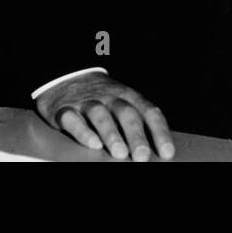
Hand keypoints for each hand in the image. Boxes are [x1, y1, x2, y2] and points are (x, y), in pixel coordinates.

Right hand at [35, 74, 174, 160]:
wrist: (65, 76)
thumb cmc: (102, 99)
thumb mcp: (122, 103)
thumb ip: (137, 123)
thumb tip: (157, 152)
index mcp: (128, 96)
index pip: (149, 111)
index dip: (159, 132)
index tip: (167, 153)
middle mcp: (109, 97)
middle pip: (126, 113)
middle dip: (136, 135)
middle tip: (142, 156)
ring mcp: (86, 102)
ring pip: (100, 115)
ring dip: (112, 134)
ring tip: (120, 153)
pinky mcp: (64, 110)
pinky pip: (73, 119)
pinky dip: (83, 132)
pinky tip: (93, 144)